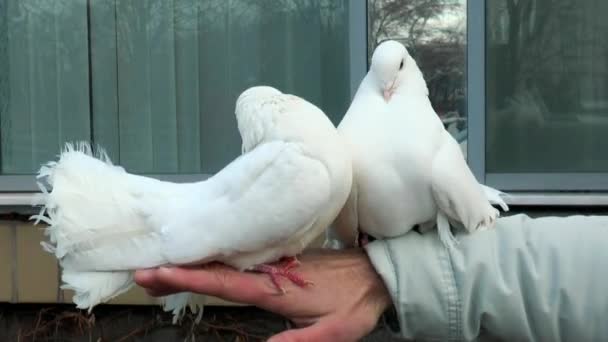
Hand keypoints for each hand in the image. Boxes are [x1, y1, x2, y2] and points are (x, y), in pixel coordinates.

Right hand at [134, 248, 391, 341]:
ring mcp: (271, 263)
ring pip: (224, 261)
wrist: (375, 272)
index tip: (159, 272)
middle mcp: (267, 270)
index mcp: (275, 287)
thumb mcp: (335, 332)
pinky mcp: (276, 262)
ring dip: (191, 265)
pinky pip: (237, 260)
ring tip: (159, 272)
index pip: (225, 282)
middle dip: (179, 269)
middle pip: (216, 267)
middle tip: (143, 274)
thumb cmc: (355, 302)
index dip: (191, 276)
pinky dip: (212, 263)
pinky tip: (201, 267)